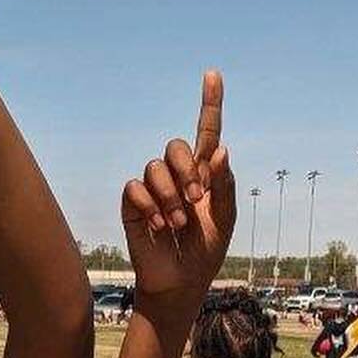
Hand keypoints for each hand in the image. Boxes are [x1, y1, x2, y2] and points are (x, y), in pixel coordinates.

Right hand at [121, 71, 234, 310]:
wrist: (180, 283)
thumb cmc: (205, 252)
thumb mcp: (224, 220)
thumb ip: (224, 186)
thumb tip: (222, 150)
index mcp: (204, 175)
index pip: (207, 133)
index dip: (209, 103)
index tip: (212, 74)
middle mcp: (177, 176)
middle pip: (176, 146)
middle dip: (187, 170)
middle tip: (196, 199)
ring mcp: (153, 189)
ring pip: (155, 167)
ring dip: (169, 196)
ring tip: (177, 224)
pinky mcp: (133, 204)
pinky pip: (135, 188)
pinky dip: (149, 207)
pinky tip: (158, 227)